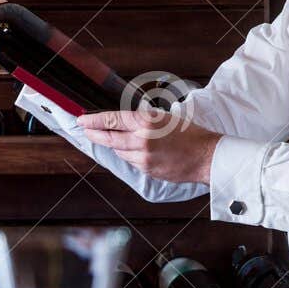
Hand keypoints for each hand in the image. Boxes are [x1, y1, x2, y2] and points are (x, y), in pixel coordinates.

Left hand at [78, 108, 221, 185]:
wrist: (206, 156)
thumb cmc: (189, 133)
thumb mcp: (164, 117)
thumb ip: (142, 119)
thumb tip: (121, 120)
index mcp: (147, 121)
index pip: (112, 119)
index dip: (94, 120)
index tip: (82, 120)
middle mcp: (142, 139)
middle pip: (109, 137)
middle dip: (94, 133)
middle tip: (85, 130)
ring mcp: (144, 157)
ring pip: (118, 151)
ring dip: (114, 144)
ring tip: (112, 138)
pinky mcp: (147, 170)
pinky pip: (131, 161)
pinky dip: (129, 154)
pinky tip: (135, 150)